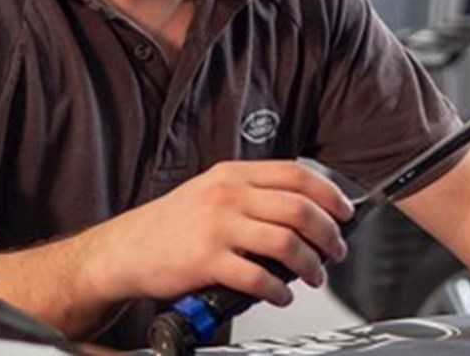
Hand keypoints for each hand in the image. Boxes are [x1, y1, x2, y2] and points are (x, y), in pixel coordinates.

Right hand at [77, 160, 353, 307]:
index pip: (296, 175)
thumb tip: (303, 209)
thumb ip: (252, 194)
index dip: (329, 194)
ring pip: (286, 243)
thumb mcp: (212, 191)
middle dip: (328, 234)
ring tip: (313, 276)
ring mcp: (217, 228)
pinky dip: (278, 290)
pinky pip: (258, 277)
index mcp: (233, 175)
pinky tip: (281, 295)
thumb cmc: (171, 225)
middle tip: (336, 251)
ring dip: (310, 264)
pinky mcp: (206, 261)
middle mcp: (228, 196)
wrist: (124, 250)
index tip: (345, 212)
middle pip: (299, 209)